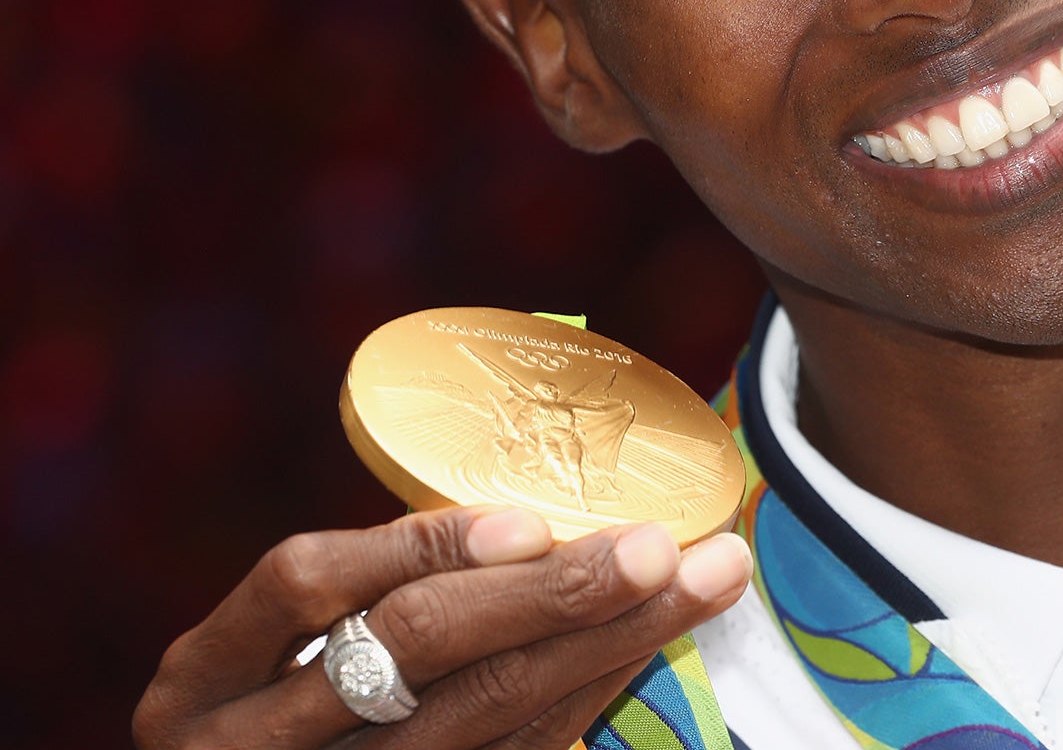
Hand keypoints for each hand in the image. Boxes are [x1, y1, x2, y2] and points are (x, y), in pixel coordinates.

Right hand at [135, 506, 752, 749]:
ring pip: (486, 715)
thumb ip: (366, 585)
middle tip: (664, 542)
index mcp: (204, 679)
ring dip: (612, 640)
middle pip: (416, 654)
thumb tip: (535, 493)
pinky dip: (591, 694)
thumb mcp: (267, 657)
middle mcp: (248, 747)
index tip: (530, 521)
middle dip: (554, 593)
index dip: (418, 548)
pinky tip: (649, 643)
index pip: (306, 583)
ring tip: (703, 578)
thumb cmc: (275, 712)